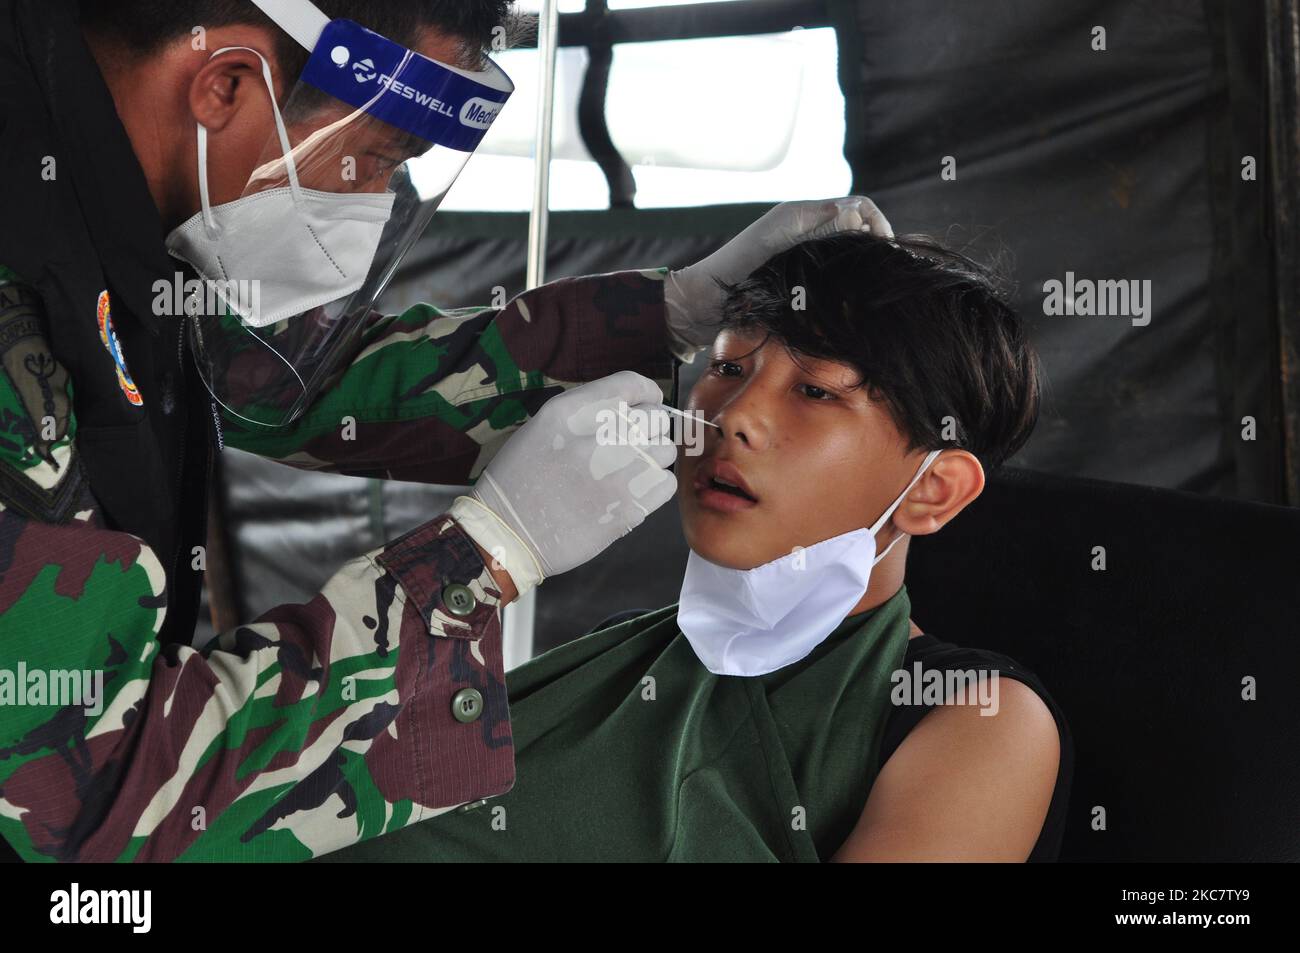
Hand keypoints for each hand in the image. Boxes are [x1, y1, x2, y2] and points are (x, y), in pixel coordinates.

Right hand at [450, 371, 677, 599]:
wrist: (507, 534)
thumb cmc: (520, 481)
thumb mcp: (542, 427)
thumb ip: (587, 413)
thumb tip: (631, 410)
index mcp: (570, 411)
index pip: (631, 384)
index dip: (647, 393)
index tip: (648, 403)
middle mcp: (596, 436)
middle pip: (655, 417)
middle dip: (649, 430)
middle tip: (634, 446)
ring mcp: (616, 472)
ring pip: (665, 450)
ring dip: (652, 460)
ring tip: (628, 473)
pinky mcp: (629, 506)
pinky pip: (666, 483)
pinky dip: (655, 488)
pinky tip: (632, 493)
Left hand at [663, 195, 892, 357]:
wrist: (703, 302)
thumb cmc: (733, 271)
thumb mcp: (776, 242)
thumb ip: (815, 228)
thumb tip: (857, 218)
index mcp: (802, 215)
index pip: (859, 208)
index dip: (878, 224)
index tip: (885, 252)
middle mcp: (806, 230)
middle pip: (859, 228)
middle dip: (875, 245)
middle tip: (883, 273)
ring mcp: (803, 254)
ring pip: (849, 253)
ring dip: (861, 265)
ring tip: (870, 285)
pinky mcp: (799, 278)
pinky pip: (834, 274)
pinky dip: (847, 281)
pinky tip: (850, 298)